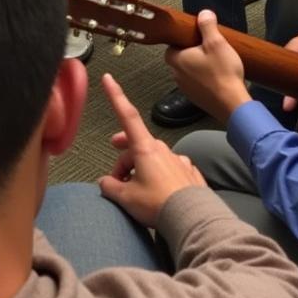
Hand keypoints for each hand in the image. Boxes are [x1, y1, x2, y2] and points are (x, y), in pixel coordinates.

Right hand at [98, 73, 205, 227]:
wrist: (192, 219)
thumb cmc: (157, 204)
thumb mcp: (126, 198)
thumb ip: (111, 187)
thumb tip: (105, 182)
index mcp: (145, 148)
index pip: (126, 115)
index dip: (115, 96)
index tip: (108, 78)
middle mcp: (163, 149)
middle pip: (137, 146)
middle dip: (124, 160)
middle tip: (117, 177)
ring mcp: (179, 160)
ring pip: (154, 159)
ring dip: (142, 171)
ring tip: (138, 194)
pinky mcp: (190, 173)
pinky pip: (171, 171)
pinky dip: (161, 179)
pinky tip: (160, 194)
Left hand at [164, 11, 251, 123]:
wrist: (232, 104)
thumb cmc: (223, 74)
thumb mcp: (216, 42)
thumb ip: (207, 26)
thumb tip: (204, 14)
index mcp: (177, 59)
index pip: (171, 45)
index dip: (183, 40)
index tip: (195, 37)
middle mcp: (177, 75)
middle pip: (180, 58)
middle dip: (193, 52)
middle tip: (209, 48)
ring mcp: (186, 88)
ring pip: (189, 71)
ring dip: (200, 66)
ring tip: (217, 63)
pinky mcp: (196, 98)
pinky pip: (197, 83)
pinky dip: (206, 79)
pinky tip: (219, 76)